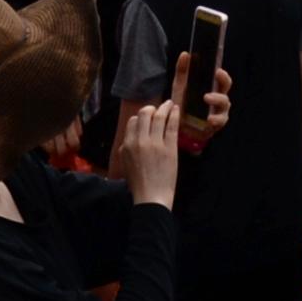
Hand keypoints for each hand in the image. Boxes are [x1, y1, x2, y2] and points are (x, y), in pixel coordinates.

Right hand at [115, 93, 184, 207]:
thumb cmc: (138, 183)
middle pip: (145, 114)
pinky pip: (171, 126)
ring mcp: (155, 143)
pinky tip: (176, 109)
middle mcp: (140, 141)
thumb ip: (126, 148)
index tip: (148, 116)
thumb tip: (130, 137)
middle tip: (158, 108)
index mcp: (127, 144)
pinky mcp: (170, 148)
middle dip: (152, 108)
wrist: (151, 197)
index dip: (141, 117)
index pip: (133, 121)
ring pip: (159, 117)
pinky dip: (174, 114)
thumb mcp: (125, 164)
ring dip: (165, 107)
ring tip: (169, 103)